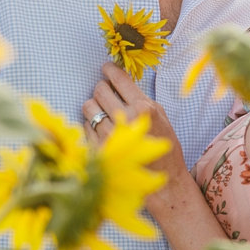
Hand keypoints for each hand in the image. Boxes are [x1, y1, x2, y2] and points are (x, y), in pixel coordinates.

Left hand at [82, 63, 186, 180]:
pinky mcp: (99, 148)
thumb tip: (120, 82)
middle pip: (100, 90)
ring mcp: (110, 134)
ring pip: (88, 106)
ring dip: (93, 106)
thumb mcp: (161, 118)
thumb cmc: (164, 148)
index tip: (106, 68)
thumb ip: (141, 99)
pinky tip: (102, 130)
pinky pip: (85, 126)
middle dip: (101, 90)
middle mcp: (126, 118)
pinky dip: (91, 125)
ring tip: (102, 113)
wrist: (163, 181)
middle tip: (106, 94)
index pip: (119, 79)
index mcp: (144, 108)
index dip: (109, 70)